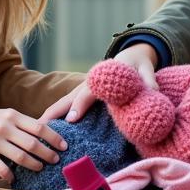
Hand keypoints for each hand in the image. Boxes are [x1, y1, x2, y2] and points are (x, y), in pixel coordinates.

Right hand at [0, 108, 67, 182]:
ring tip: (40, 167)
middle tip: (55, 160)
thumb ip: (21, 123)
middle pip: (33, 144)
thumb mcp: (4, 115)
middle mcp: (4, 127)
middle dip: (48, 154)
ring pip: (21, 157)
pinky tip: (15, 178)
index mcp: (12, 116)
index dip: (54, 138)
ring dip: (34, 165)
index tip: (64, 146)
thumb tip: (45, 132)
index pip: (39, 127)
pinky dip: (11, 176)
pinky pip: (3, 169)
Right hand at [38, 43, 159, 123]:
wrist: (132, 55)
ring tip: (36, 134)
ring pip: (63, 104)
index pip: (87, 93)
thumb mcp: (145, 69)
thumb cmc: (137, 65)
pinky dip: (56, 117)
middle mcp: (88, 85)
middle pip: (67, 99)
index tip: (71, 120)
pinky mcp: (82, 96)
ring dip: (50, 117)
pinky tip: (48, 132)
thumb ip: (148, 80)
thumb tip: (152, 91)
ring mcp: (82, 90)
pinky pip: (67, 107)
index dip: (79, 106)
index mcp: (101, 79)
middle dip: (53, 113)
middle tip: (39, 129)